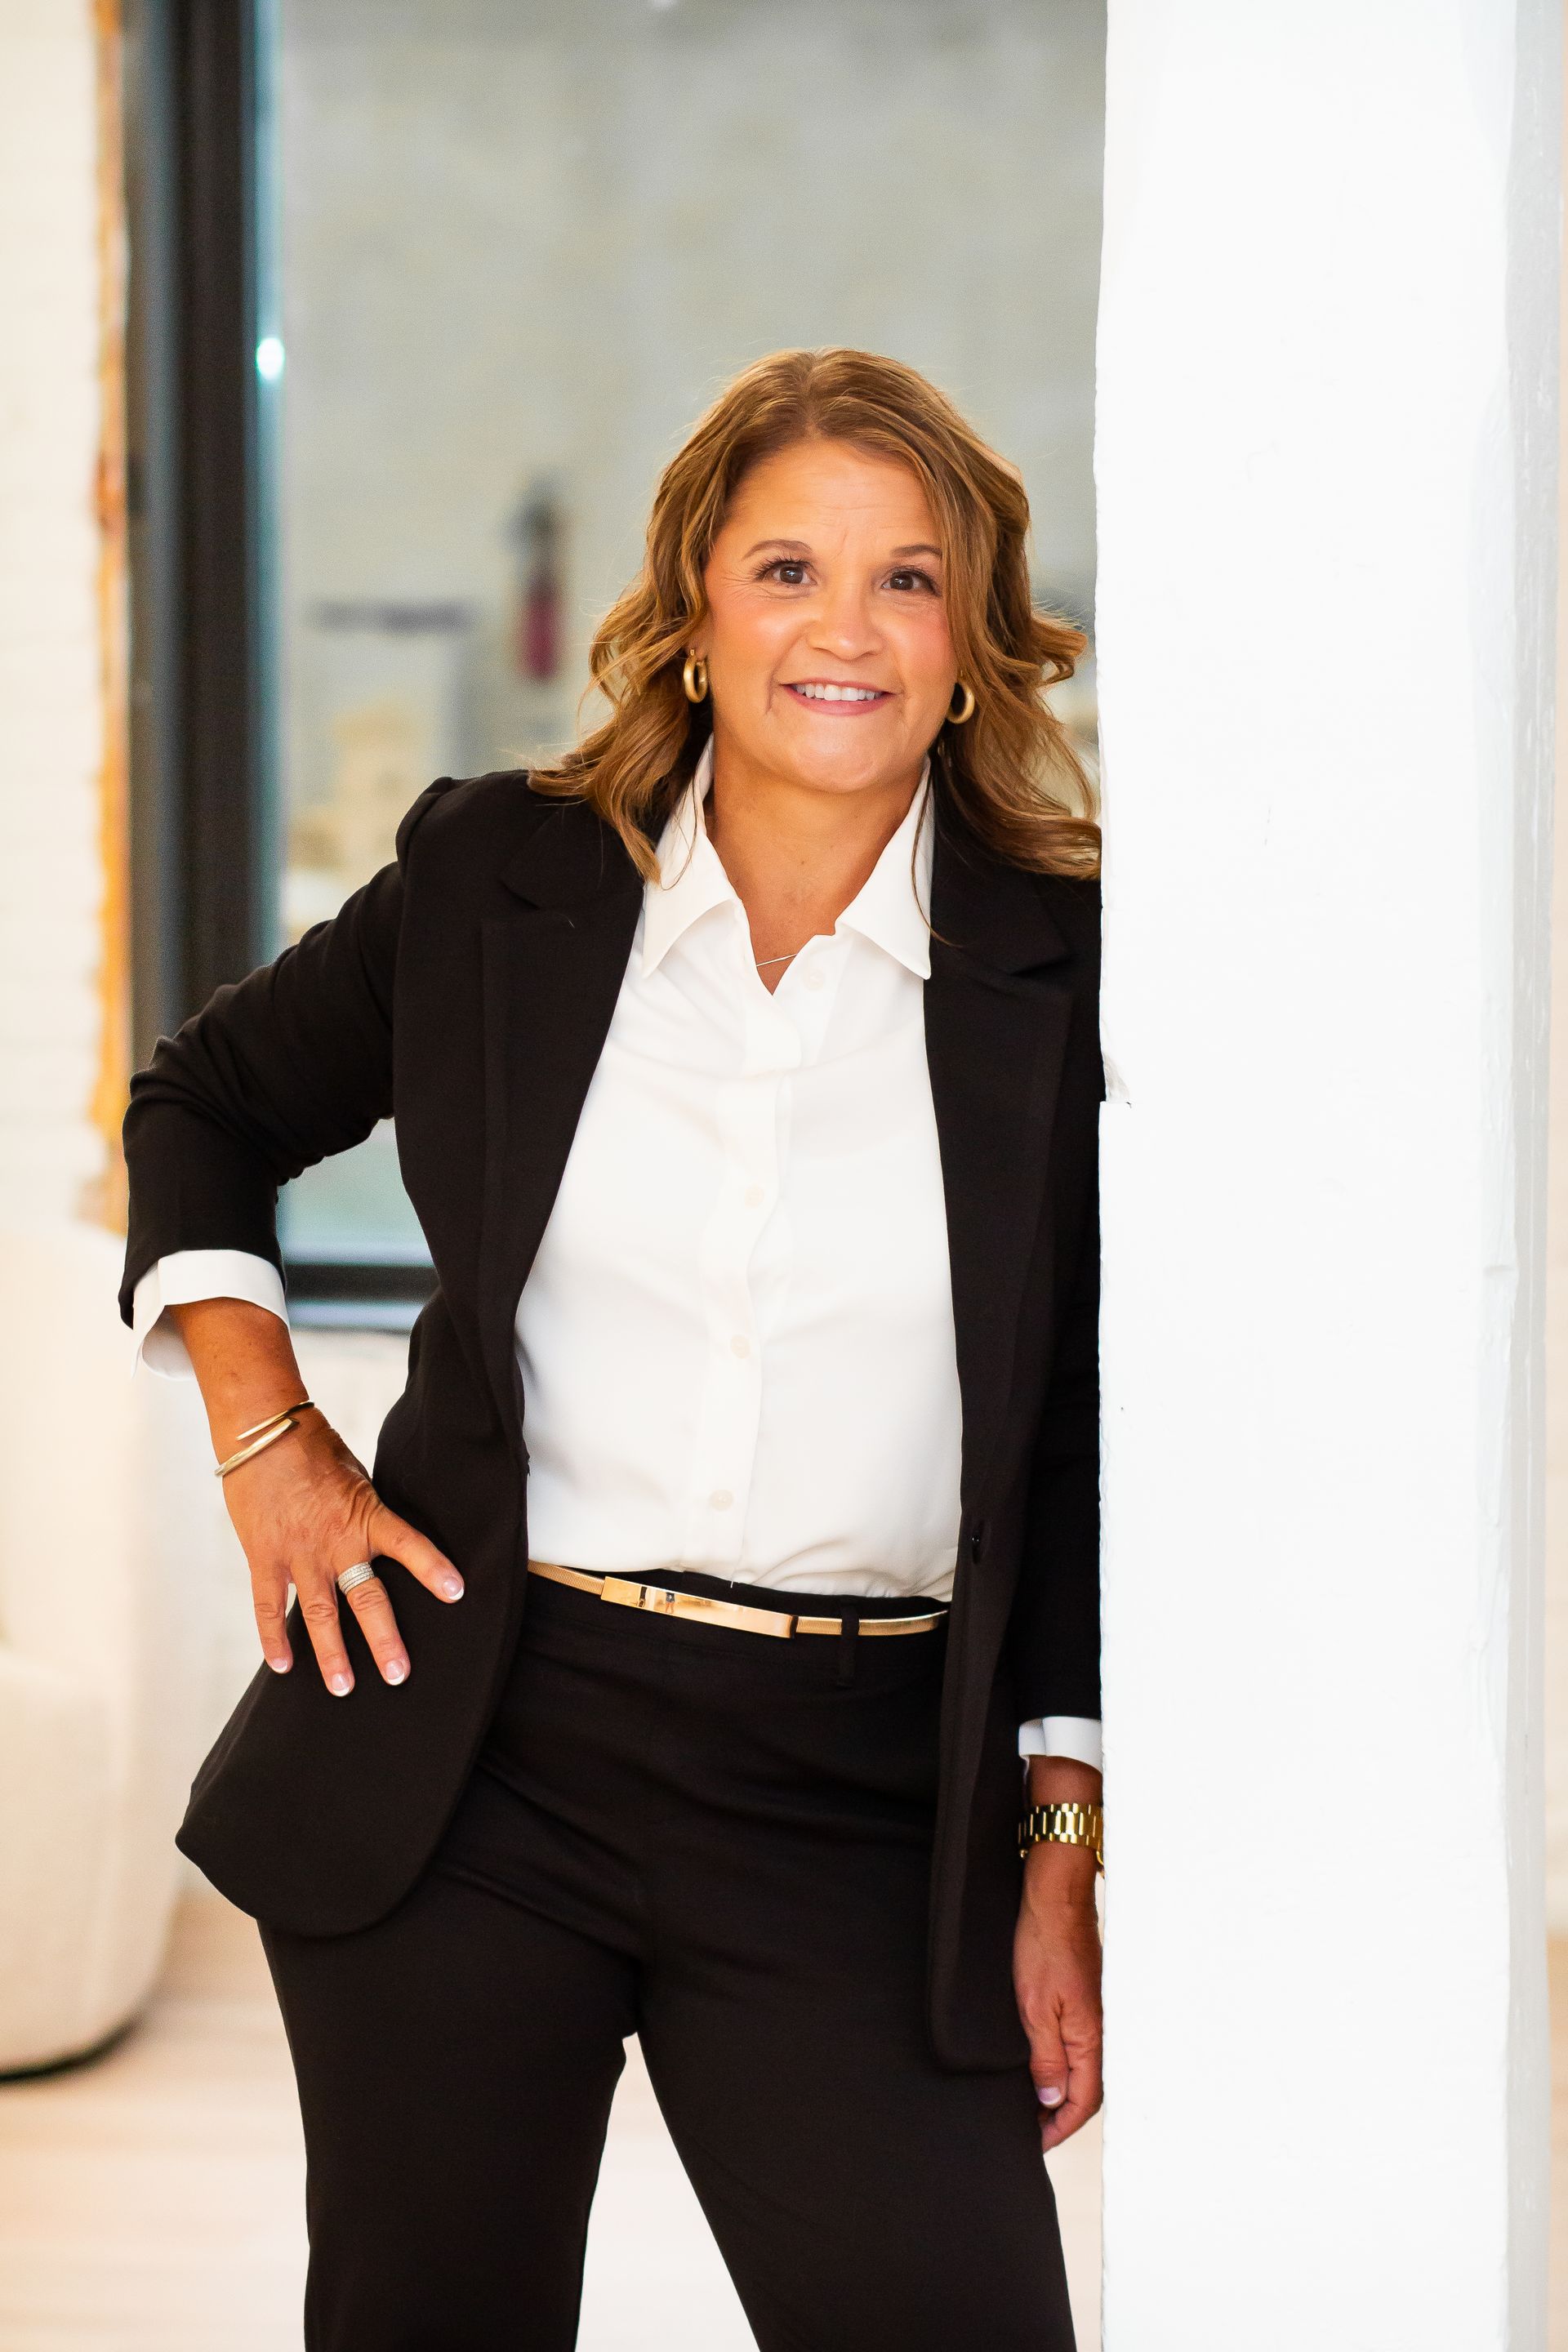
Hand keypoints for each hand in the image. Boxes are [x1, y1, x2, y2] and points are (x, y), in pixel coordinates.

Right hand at [221, 1407, 463, 1694]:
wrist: (264, 1433)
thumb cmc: (316, 1450)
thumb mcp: (358, 1477)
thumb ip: (369, 1514)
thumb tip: (385, 1541)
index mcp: (366, 1516)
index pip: (409, 1545)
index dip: (433, 1568)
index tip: (456, 1592)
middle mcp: (336, 1542)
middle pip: (366, 1598)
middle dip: (384, 1639)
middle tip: (398, 1675)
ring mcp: (299, 1554)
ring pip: (320, 1614)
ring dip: (332, 1654)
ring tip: (344, 1688)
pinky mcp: (265, 1558)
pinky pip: (270, 1606)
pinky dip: (274, 1638)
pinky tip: (282, 1666)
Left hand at [1013, 1828, 1103, 2151]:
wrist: (1054, 1894)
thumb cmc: (1043, 1944)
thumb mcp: (1034, 2008)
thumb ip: (1045, 2058)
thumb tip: (1052, 2102)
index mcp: (1089, 2038)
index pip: (1081, 2102)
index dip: (1058, 2129)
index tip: (1034, 2144)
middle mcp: (1097, 2030)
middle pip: (1085, 2089)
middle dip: (1059, 2117)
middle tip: (1029, 2131)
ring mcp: (1092, 2012)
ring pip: (1081, 2068)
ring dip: (1059, 2091)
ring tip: (1030, 2105)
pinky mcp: (1082, 1997)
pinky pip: (1076, 2044)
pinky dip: (1059, 2064)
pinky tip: (1039, 2063)